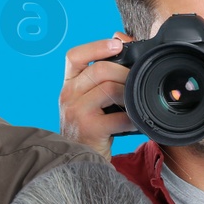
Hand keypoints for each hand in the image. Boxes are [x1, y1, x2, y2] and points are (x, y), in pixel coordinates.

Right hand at [59, 35, 137, 155]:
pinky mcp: (89, 128)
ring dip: (130, 94)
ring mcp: (76, 112)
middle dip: (125, 72)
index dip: (96, 46)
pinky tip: (136, 122)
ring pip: (110, 88)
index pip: (73, 56)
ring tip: (136, 103)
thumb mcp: (89, 101)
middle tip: (137, 83)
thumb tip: (121, 39)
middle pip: (99, 69)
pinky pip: (119, 115)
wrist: (78, 164)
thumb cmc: (89, 130)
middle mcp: (67, 96)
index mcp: (68, 86)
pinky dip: (133, 117)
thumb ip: (100, 76)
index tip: (117, 44)